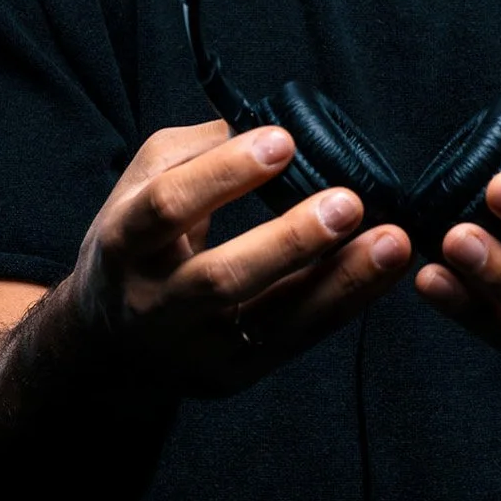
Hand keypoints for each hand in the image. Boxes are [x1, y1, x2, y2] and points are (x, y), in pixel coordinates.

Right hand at [70, 119, 409, 396]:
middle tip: (349, 202)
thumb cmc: (137, 243)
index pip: (167, 208)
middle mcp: (152, 305)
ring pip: (272, 322)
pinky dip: (344, 302)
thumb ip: (199, 150)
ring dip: (339, 281)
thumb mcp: (142, 184)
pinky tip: (383, 269)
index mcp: (121, 243)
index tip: (283, 141)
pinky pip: (297, 340)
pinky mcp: (231, 376)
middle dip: (290, 241)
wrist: (109, 342)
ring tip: (391, 242)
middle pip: (222, 278)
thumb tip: (270, 124)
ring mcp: (194, 349)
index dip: (224, 174)